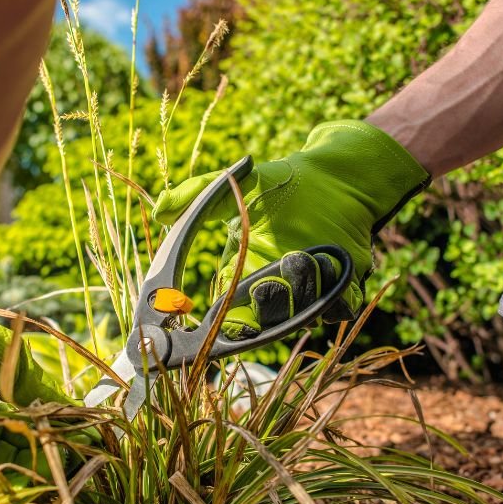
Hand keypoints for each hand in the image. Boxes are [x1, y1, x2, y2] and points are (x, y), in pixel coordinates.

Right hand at [153, 121, 429, 337]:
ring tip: (303, 255)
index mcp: (245, 277)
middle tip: (268, 283)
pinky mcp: (342, 292)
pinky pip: (339, 311)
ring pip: (304, 316)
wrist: (335, 178)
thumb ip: (197, 196)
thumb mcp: (236, 188)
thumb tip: (160, 210)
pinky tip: (329, 260)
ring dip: (302, 290)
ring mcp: (310, 295)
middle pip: (269, 322)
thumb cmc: (282, 184)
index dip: (233, 325)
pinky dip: (336, 294)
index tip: (233, 321)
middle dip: (269, 306)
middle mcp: (277, 291)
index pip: (233, 318)